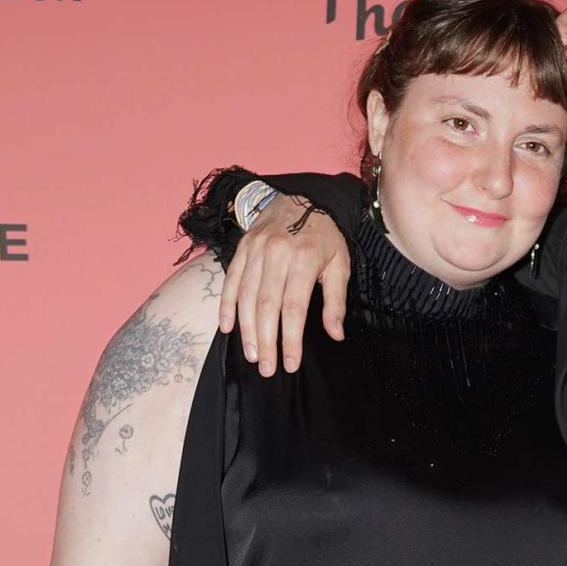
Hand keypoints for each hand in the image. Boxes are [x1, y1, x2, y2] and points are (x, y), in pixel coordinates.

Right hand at [219, 196, 349, 375]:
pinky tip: (227, 327)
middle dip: (266, 341)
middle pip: (266, 307)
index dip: (290, 339)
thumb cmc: (325, 236)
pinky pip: (230, 281)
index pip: (294, 309)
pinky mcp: (242, 248)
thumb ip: (336, 301)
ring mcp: (256, 250)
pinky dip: (226, 306)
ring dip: (246, 330)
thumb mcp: (340, 264)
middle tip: (267, 368)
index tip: (290, 363)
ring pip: (245, 297)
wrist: (304, 197)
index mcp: (305, 260)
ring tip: (252, 355)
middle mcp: (277, 255)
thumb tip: (335, 335)